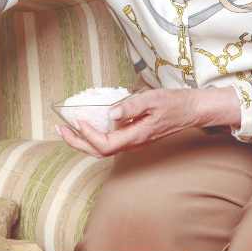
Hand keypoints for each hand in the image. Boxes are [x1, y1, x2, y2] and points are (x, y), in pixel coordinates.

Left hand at [55, 87, 240, 157]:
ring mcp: (133, 141)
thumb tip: (112, 112)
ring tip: (65, 128)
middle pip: (99, 152)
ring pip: (102, 149)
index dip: (90, 136)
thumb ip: (133, 105)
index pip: (107, 144)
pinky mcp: (133, 136)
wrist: (192, 110)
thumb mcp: (154, 99)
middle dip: (77, 142)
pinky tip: (85, 124)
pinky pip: (109, 141)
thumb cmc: (175, 103)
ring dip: (82, 140)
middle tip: (60, 128)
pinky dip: (93, 135)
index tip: (80, 120)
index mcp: (137, 136)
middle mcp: (133, 143)